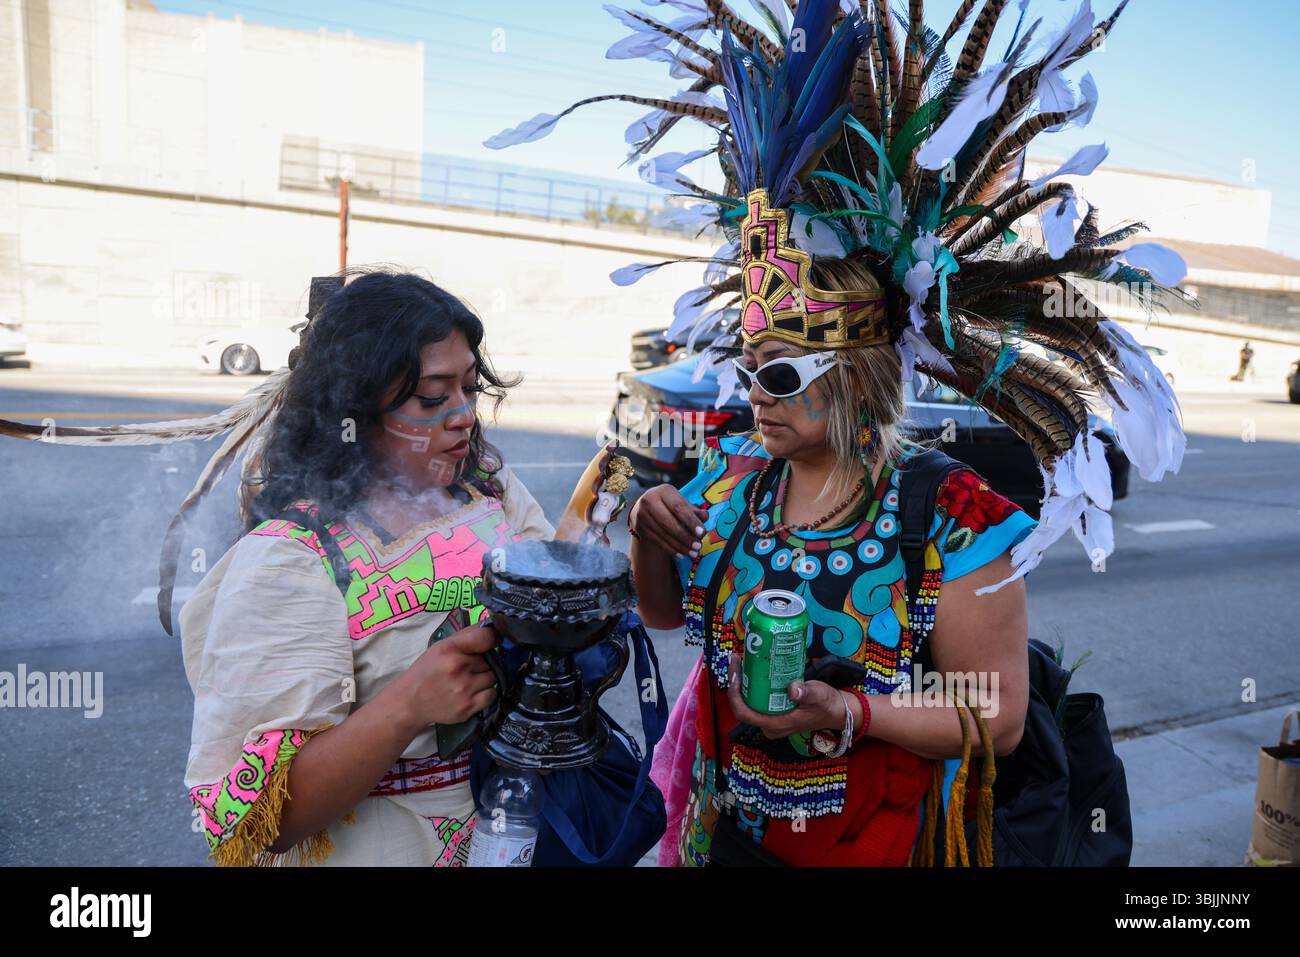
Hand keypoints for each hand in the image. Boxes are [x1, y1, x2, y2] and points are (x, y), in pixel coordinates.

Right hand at [398, 625, 498, 728]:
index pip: (485, 637)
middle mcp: (457, 668)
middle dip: (482, 662)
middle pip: (490, 659)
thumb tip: (492, 627)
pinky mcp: (468, 707)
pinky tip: (473, 692)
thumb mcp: (441, 647)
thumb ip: (467, 635)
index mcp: (449, 649)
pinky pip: (492, 694)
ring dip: (484, 678)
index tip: (492, 641)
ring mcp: (463, 689)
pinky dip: (486, 693)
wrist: (411, 702)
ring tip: (468, 681)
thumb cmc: (427, 671)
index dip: (493, 638)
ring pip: (492, 677)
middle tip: (467, 668)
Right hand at [629, 484, 709, 559]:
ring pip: (663, 534)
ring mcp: (642, 515)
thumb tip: (705, 516)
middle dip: (685, 537)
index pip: (679, 507)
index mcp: (664, 491)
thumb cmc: (670, 505)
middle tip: (698, 546)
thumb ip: (694, 511)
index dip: (691, 521)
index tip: (702, 532)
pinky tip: (682, 554)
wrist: (645, 507)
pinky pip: (658, 541)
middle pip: (669, 522)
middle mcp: (649, 501)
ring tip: (693, 553)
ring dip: (680, 546)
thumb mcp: (682, 503)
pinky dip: (671, 549)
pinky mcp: (640, 528)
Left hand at [725, 654, 846, 739]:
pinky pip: (757, 701)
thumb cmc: (827, 705)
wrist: (836, 711)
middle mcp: (769, 725)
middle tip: (737, 660)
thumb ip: (806, 693)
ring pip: (749, 703)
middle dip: (736, 682)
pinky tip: (754, 669)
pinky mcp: (775, 714)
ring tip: (743, 661)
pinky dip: (753, 686)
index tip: (735, 673)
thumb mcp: (818, 696)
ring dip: (743, 683)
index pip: (743, 713)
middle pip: (743, 706)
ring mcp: (771, 721)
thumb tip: (793, 690)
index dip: (734, 694)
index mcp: (775, 724)